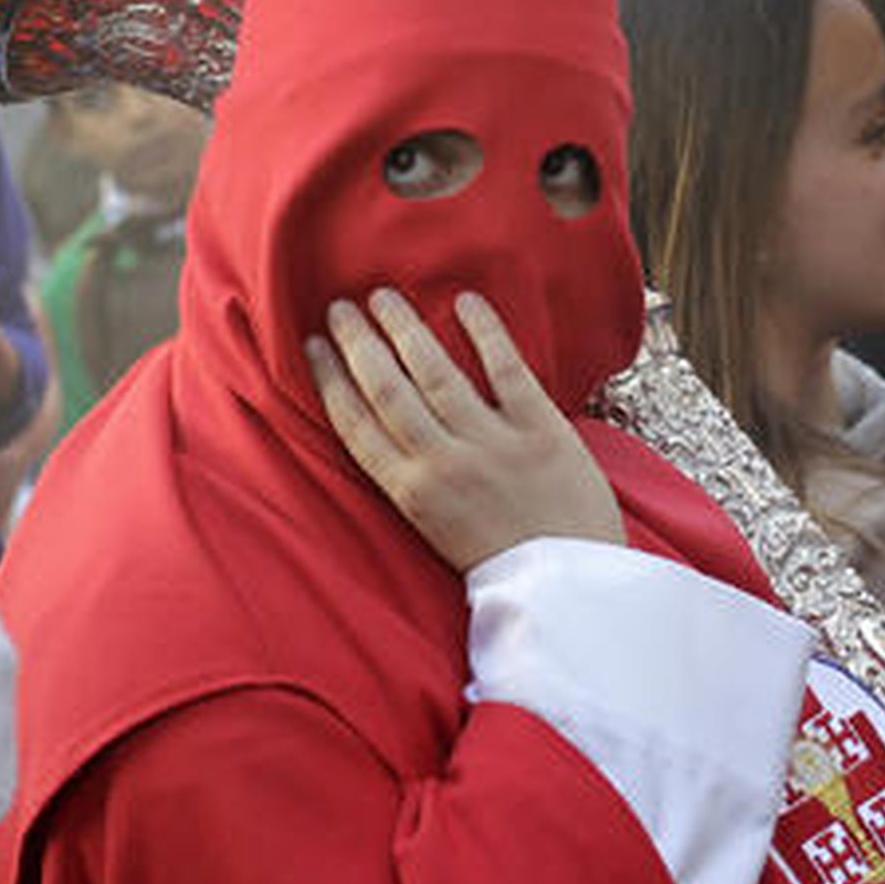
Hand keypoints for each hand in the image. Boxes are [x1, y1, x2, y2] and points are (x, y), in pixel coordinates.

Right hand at [306, 288, 624, 572]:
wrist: (573, 587)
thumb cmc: (508, 564)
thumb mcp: (439, 532)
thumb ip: (415, 484)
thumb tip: (389, 431)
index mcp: (413, 495)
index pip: (357, 426)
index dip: (329, 380)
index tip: (311, 347)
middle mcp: (444, 464)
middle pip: (386, 390)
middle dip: (357, 343)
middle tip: (340, 307)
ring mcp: (492, 444)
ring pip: (434, 371)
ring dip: (404, 328)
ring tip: (384, 297)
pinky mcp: (541, 429)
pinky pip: (506, 368)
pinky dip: (484, 331)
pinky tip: (465, 300)